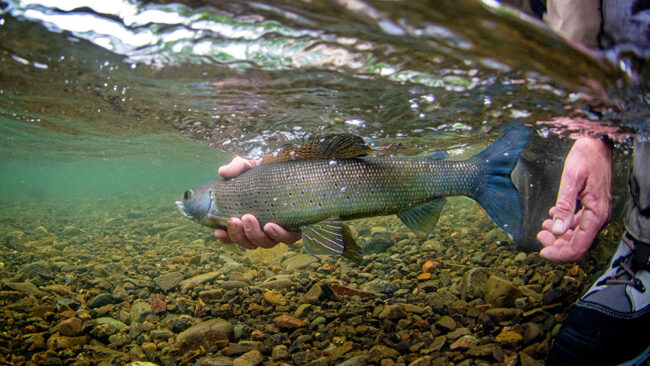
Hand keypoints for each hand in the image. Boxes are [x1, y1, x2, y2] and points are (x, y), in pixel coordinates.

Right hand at [214, 156, 300, 249]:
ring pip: (265, 243)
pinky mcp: (297, 227)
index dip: (226, 238)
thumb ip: (236, 167)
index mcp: (250, 220)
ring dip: (254, 235)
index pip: (235, 237)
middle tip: (235, 220)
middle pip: (249, 243)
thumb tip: (222, 172)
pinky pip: (288, 239)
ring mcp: (280, 230)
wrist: (290, 166)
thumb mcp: (249, 166)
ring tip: (249, 218)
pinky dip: (278, 235)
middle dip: (239, 235)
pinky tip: (270, 226)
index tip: (218, 231)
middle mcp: (264, 229)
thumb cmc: (266, 171)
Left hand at [537, 137, 611, 261]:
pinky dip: (564, 225)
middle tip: (540, 236)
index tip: (542, 252)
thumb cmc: (585, 158)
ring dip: (559, 235)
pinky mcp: (591, 207)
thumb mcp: (571, 180)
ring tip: (543, 227)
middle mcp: (598, 217)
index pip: (579, 246)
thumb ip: (565, 206)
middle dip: (557, 245)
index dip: (560, 254)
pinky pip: (578, 224)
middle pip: (578, 244)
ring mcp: (595, 213)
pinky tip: (552, 216)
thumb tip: (558, 231)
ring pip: (577, 235)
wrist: (596, 143)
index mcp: (596, 214)